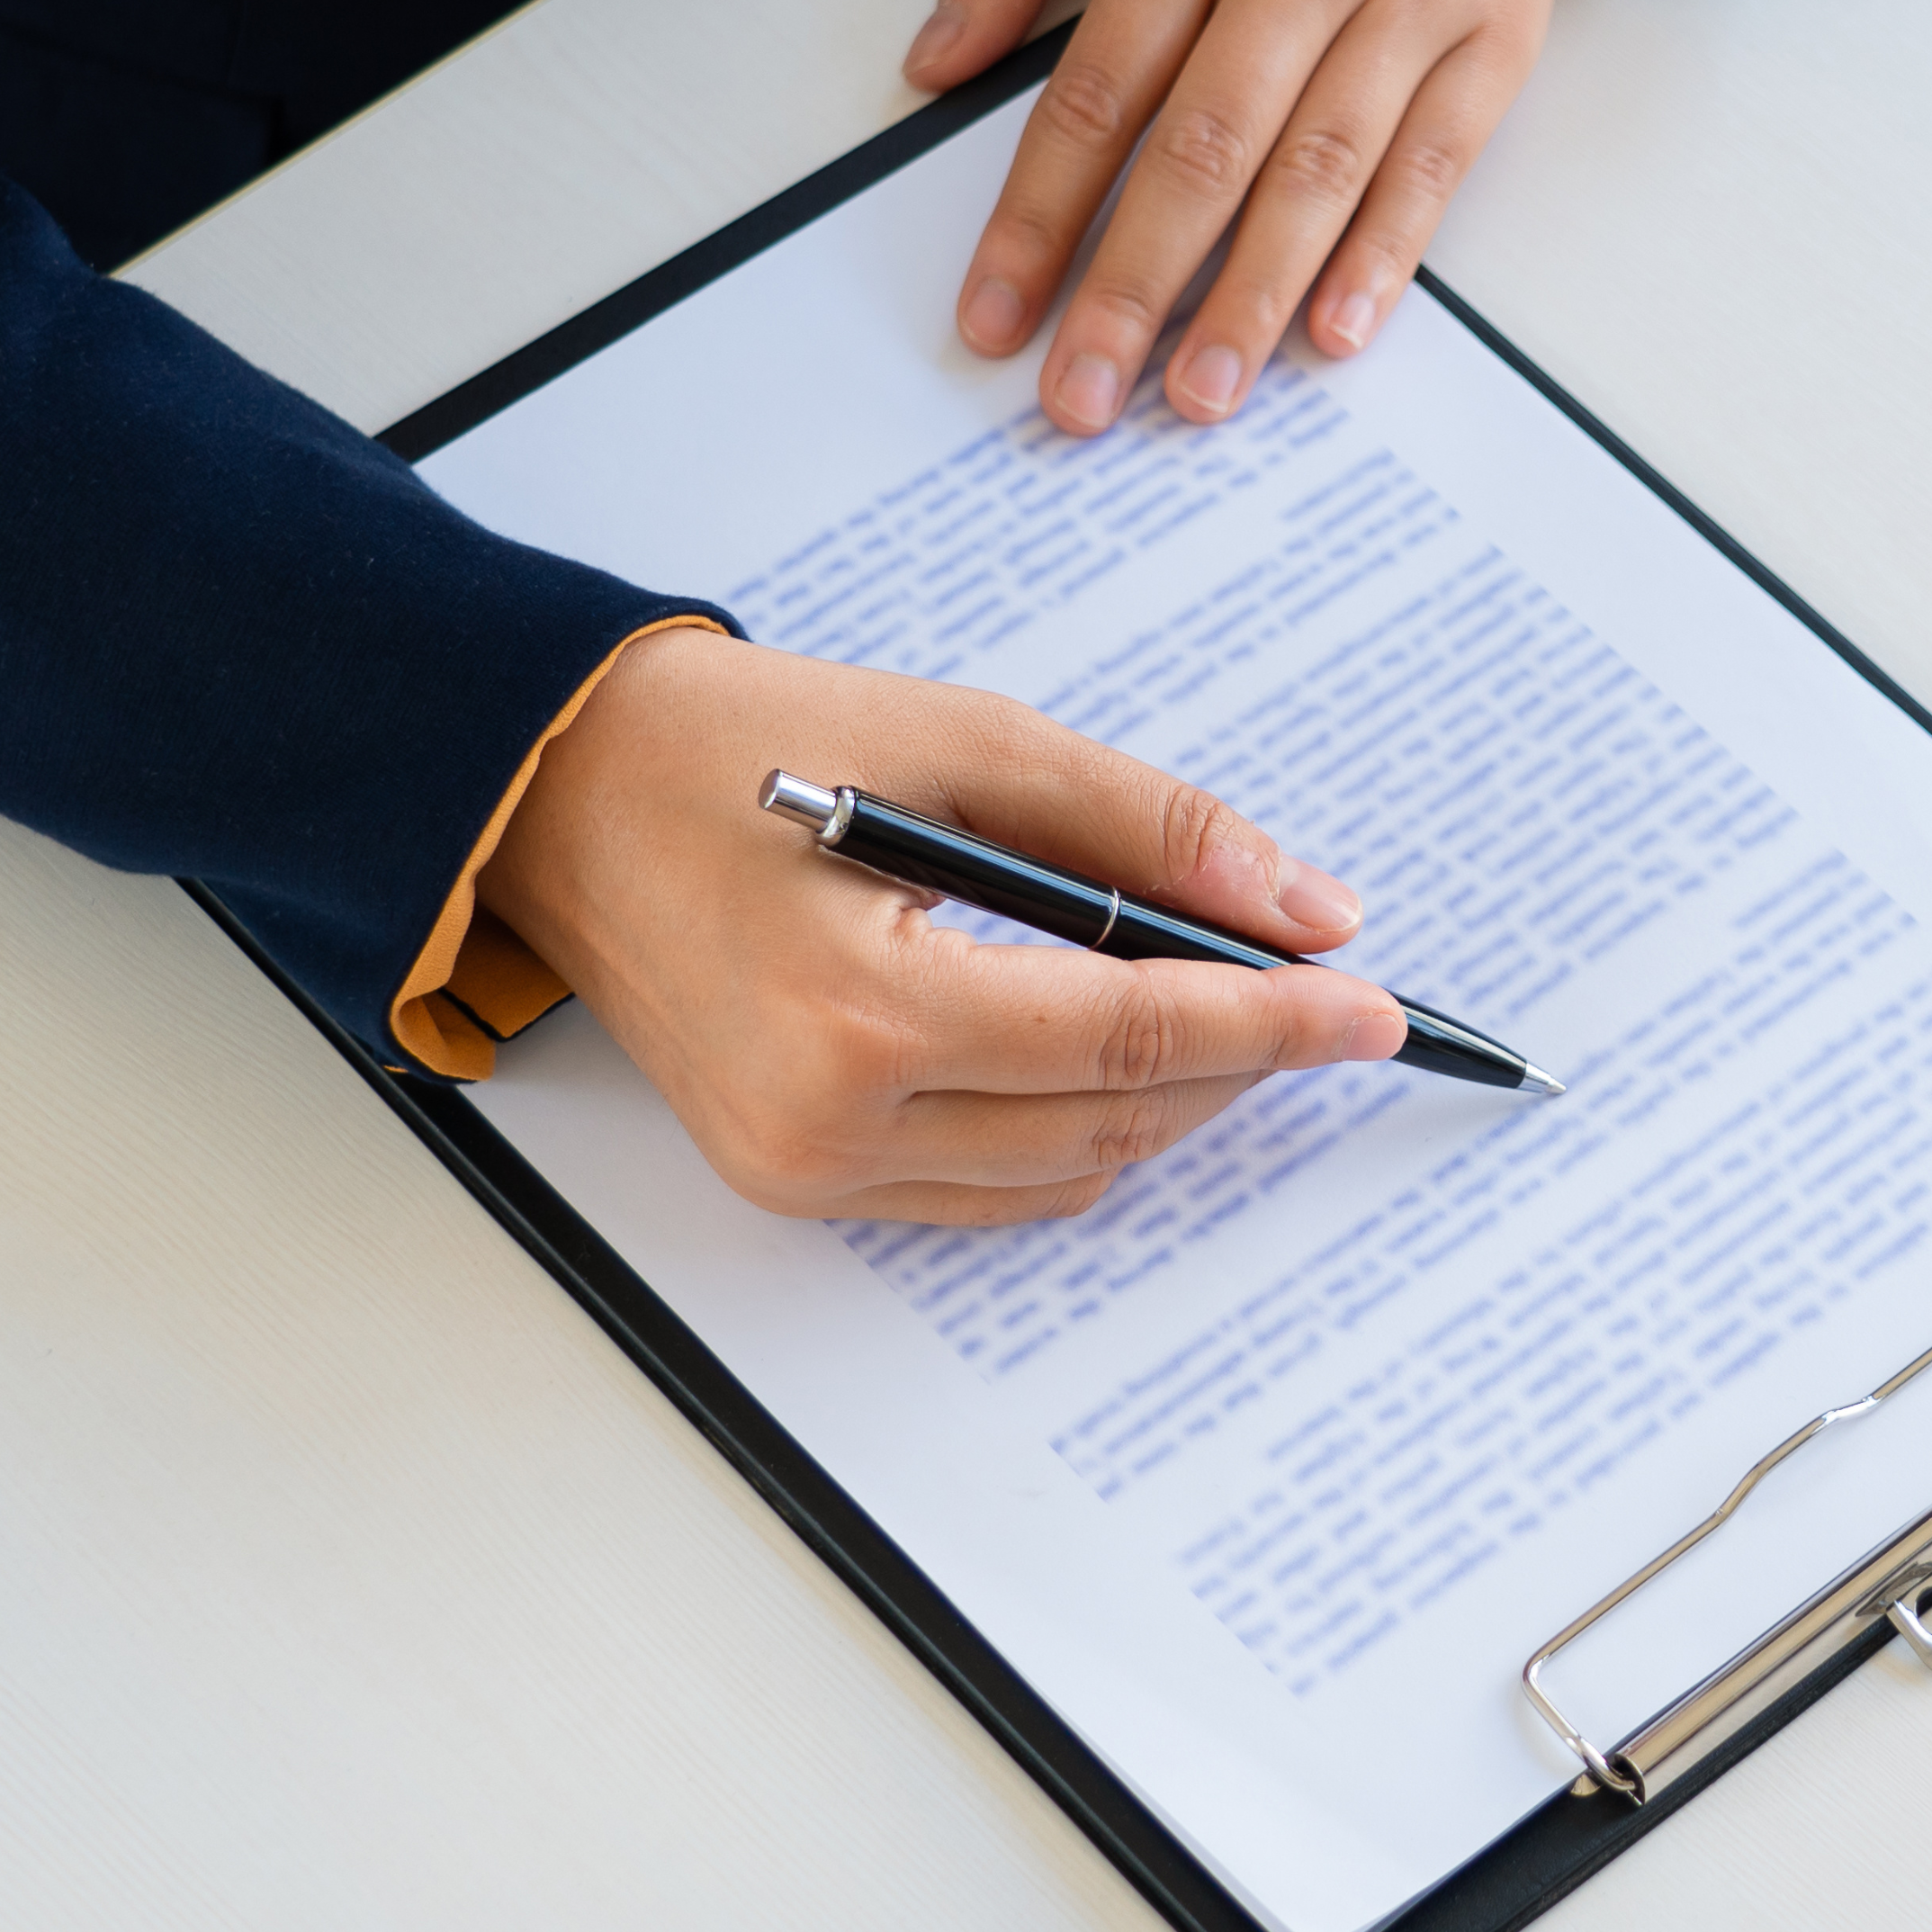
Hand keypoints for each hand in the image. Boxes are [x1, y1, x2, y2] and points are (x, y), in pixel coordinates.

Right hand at [477, 628, 1405, 1222]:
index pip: (1132, 1035)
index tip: (1377, 1008)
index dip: (1274, 1022)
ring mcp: (804, 1168)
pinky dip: (1076, 1131)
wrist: (555, 794)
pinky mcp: (791, 1180)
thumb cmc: (737, 744)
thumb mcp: (961, 742)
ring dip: (1166, 1099)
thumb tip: (1304, 906)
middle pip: (1112, 1119)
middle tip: (1322, 989)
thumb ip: (1140, 828)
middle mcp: (828, 1119)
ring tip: (1233, 1009)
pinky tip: (1120, 1053)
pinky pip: (987, 1189)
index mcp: (862, 1010)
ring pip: (1064, 1171)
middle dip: (1237, 1057)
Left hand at [911, 0, 1602, 432]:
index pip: (1100, 88)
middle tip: (1083, 400)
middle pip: (1202, 150)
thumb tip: (937, 62)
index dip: (1040, 214)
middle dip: (1131, 289)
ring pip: (1318, 174)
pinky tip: (1333, 331)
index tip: (996, 314)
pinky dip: (1384, 256)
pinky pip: (1433, 164)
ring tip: (1199, 397)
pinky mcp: (1498, 33)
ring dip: (1251, 296)